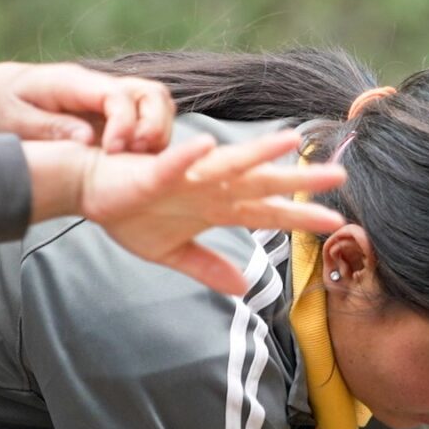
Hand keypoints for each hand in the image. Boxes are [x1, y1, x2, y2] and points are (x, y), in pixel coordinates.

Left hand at [0, 62, 174, 151]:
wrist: (4, 91)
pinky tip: (135, 166)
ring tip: (140, 163)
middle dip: (154, 126)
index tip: (113, 152)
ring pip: (157, 105)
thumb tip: (86, 140)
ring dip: (158, 134)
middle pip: (151, 92)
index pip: (116, 94)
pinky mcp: (115, 115)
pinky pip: (148, 122)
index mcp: (74, 82)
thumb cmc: (7, 104)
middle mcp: (100, 86)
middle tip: (137, 157)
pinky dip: (152, 143)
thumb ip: (50, 127)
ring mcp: (112, 99)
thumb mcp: (15, 118)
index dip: (123, 123)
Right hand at [71, 129, 344, 294]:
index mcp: (214, 207)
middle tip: (339, 175)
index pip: (266, 212)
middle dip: (298, 181)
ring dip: (258, 153)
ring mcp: (184, 176)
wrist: (89, 190)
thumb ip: (208, 266)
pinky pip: (173, 163)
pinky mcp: (153, 172)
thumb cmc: (130, 213)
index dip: (300, 217)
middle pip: (261, 184)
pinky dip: (188, 156)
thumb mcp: (172, 252)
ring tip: (290, 141)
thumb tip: (242, 288)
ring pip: (228, 164)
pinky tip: (207, 145)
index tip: (337, 223)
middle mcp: (208, 187)